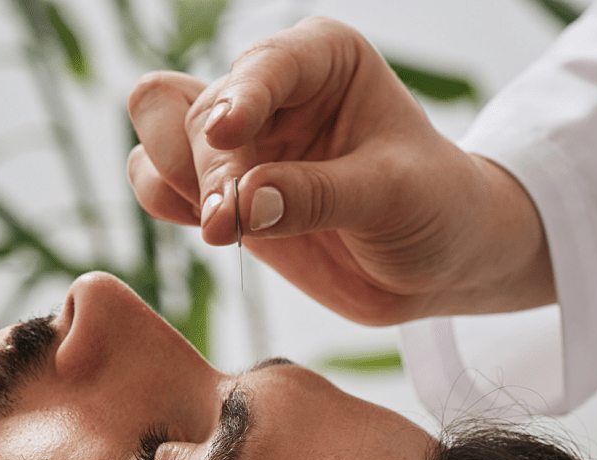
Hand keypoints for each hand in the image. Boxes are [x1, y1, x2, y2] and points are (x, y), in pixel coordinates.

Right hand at [127, 16, 553, 324]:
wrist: (437, 261)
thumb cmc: (434, 209)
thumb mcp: (392, 197)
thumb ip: (317, 197)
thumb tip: (239, 206)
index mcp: (324, 60)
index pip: (262, 64)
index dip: (240, 98)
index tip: (226, 136)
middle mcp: (272, 90)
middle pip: (195, 110)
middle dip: (208, 170)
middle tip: (229, 222)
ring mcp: (242, 141)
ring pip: (161, 138)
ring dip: (178, 184)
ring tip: (222, 228)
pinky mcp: (223, 189)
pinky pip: (159, 183)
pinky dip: (167, 204)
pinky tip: (211, 230)